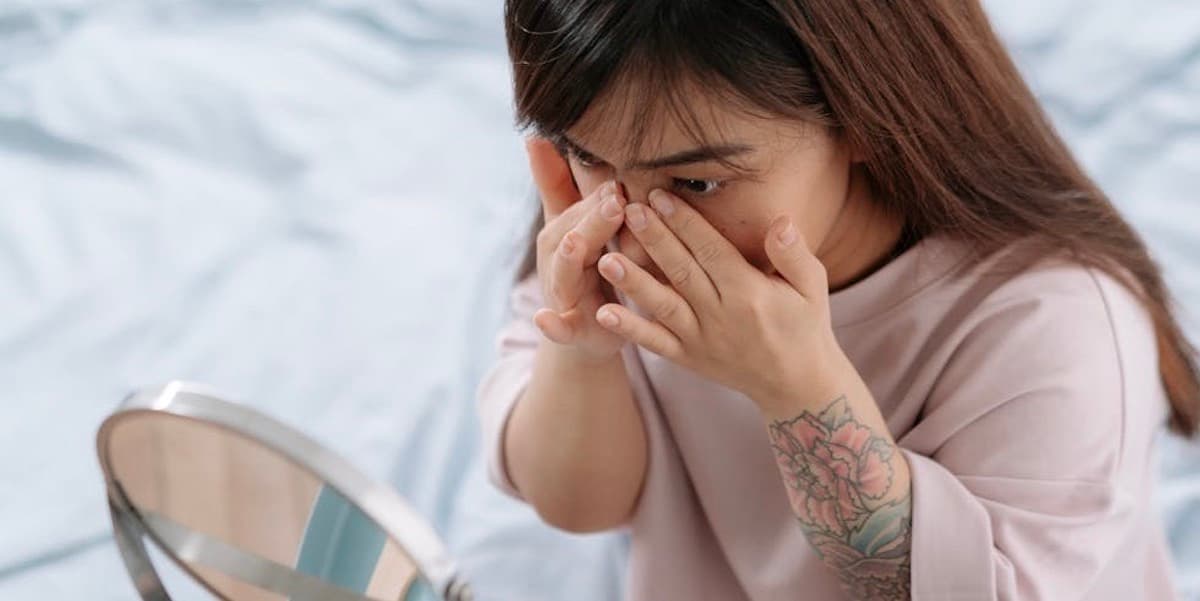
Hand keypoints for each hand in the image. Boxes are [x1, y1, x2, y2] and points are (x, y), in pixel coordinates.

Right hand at [527, 137, 629, 362]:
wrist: (591, 334)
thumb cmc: (590, 272)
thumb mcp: (578, 228)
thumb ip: (558, 186)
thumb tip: (533, 136)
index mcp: (564, 237)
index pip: (580, 212)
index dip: (597, 198)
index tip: (619, 181)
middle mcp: (558, 265)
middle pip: (570, 238)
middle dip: (591, 221)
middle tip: (615, 201)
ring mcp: (561, 298)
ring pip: (563, 276)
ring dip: (568, 261)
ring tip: (576, 245)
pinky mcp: (569, 331)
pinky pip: (557, 329)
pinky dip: (550, 325)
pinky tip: (545, 319)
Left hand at [593, 188, 846, 411]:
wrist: (796, 385)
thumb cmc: (805, 326)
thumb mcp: (812, 287)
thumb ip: (794, 254)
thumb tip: (780, 221)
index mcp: (750, 292)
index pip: (711, 250)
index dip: (684, 222)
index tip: (660, 195)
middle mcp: (721, 315)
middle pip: (681, 270)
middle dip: (654, 238)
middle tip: (627, 209)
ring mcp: (701, 339)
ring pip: (662, 305)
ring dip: (633, 282)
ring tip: (606, 259)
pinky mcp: (688, 358)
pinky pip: (655, 343)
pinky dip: (630, 329)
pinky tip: (604, 312)